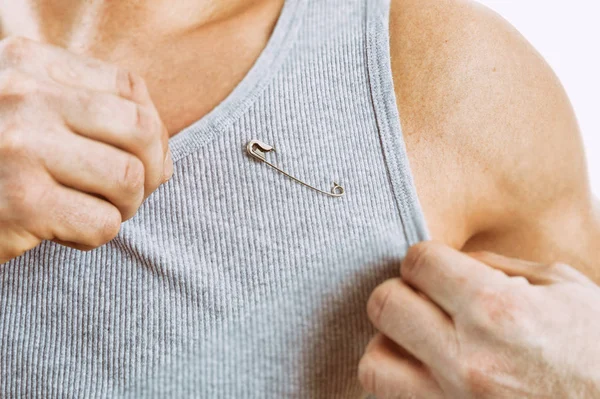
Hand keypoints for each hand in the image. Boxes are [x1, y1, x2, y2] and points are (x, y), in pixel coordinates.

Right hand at [0, 36, 171, 262]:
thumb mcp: (29, 113)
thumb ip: (89, 115)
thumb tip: (164, 161)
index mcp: (26, 61)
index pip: (128, 86)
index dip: (152, 128)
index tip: (143, 158)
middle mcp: (22, 95)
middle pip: (139, 129)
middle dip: (150, 170)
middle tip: (129, 192)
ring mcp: (20, 146)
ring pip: (128, 178)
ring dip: (126, 206)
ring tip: (98, 210)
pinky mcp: (21, 202)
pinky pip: (103, 223)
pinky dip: (95, 235)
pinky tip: (65, 231)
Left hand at [359, 241, 599, 397]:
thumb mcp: (567, 291)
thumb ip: (501, 267)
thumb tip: (455, 260)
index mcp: (499, 311)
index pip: (418, 262)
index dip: (425, 259)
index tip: (436, 269)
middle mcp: (468, 359)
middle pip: (384, 304)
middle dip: (400, 293)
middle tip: (422, 300)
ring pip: (374, 364)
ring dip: (390, 345)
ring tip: (417, 343)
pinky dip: (402, 384)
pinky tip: (428, 375)